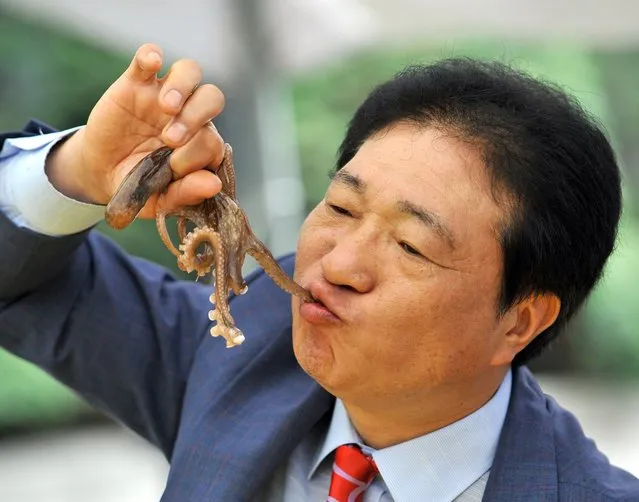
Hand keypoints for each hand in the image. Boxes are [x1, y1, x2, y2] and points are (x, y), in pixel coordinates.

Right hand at [45, 43, 224, 218]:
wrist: (102, 173)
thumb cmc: (139, 185)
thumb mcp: (160, 199)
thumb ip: (187, 193)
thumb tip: (213, 185)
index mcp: (202, 144)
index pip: (213, 141)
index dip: (197, 154)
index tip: (174, 169)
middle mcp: (190, 115)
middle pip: (212, 98)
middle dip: (196, 117)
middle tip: (171, 139)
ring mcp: (164, 96)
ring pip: (189, 72)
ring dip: (181, 87)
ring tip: (166, 107)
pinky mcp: (136, 82)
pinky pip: (147, 59)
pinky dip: (150, 55)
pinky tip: (151, 62)